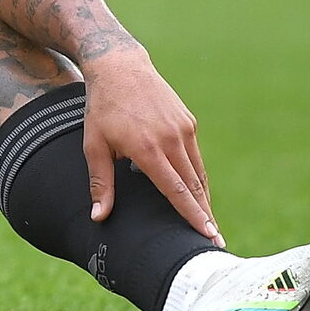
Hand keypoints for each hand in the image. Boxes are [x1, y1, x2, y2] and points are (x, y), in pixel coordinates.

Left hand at [81, 47, 223, 247]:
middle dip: (205, 215)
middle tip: (215, 243)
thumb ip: (100, 183)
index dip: (192, 215)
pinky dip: (198, 177)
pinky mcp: (188, 122)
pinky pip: (195, 156)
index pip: (176, 189)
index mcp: (147, 148)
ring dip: (204, 199)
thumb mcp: (94, 145)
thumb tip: (98, 218)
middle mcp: (171, 138)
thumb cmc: (102, 108)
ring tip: (209, 225)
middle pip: (194, 185)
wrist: (120, 67)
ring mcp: (183, 128)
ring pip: (199, 172)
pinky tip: (197, 195)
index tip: (207, 235)